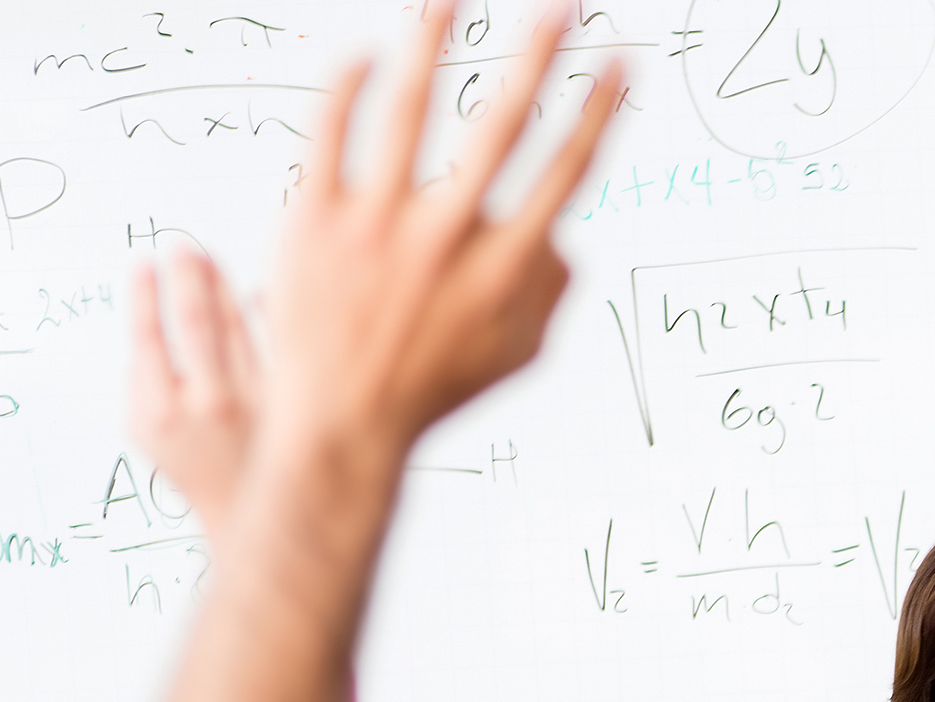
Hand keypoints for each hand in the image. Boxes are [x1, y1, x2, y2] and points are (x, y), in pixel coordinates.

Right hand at [128, 247, 260, 539]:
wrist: (257, 515)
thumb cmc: (197, 468)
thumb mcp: (147, 433)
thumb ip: (141, 377)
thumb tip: (149, 311)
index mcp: (159, 412)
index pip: (147, 335)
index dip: (145, 293)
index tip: (144, 263)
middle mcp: (207, 404)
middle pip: (194, 320)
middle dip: (185, 276)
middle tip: (181, 247)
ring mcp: (254, 401)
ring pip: (237, 325)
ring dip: (220, 285)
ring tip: (206, 258)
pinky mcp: (291, 401)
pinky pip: (278, 341)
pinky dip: (266, 312)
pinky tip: (256, 289)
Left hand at [257, 0, 617, 470]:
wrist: (341, 426)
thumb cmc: (436, 389)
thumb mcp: (518, 353)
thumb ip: (553, 291)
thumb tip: (564, 234)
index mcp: (505, 270)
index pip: (563, 174)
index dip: (597, 113)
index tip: (620, 63)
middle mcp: (446, 240)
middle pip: (501, 131)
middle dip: (538, 60)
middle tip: (564, 6)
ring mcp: (376, 226)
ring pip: (407, 113)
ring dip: (430, 44)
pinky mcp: (313, 221)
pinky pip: (330, 135)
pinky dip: (348, 88)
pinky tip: (367, 55)